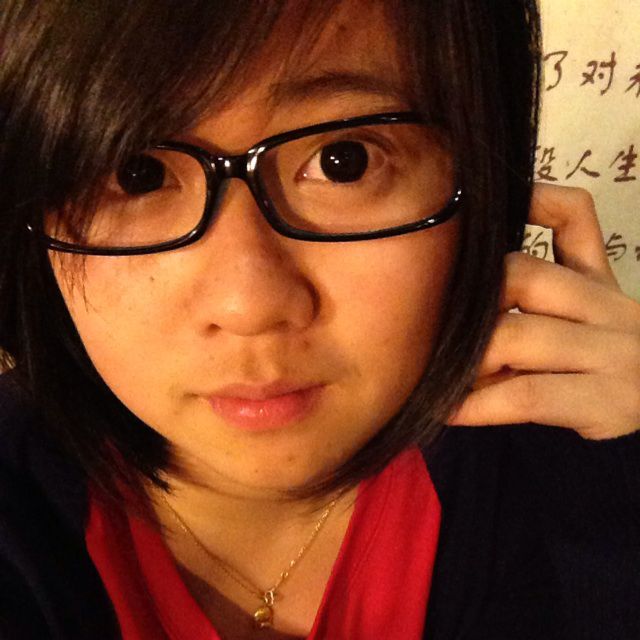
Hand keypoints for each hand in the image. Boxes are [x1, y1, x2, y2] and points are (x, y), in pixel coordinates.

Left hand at [448, 183, 639, 439]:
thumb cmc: (596, 367)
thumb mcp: (581, 313)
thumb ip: (548, 277)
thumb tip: (468, 265)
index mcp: (597, 281)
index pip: (571, 215)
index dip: (522, 209)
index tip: (467, 227)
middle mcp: (610, 307)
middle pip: (521, 276)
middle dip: (470, 307)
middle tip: (433, 332)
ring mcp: (614, 353)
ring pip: (516, 336)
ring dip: (467, 359)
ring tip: (439, 376)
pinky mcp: (608, 401)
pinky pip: (526, 394)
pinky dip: (478, 405)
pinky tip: (451, 412)